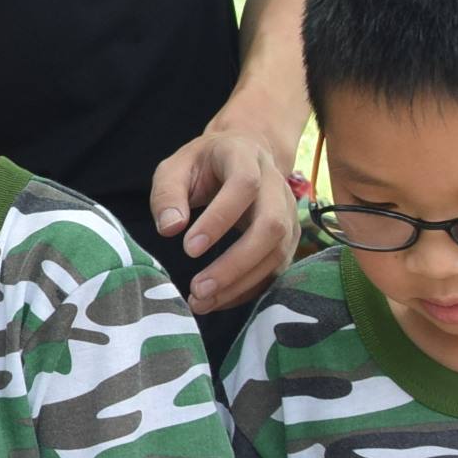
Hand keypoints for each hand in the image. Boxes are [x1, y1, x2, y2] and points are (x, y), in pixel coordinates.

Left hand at [148, 125, 298, 314]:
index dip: (220, 219)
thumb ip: (167, 194)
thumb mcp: (175, 168)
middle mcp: (275, 185)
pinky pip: (276, 269)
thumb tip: (170, 229)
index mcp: (246, 157)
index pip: (244, 185)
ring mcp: (288, 213)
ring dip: (240, 282)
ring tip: (202, 301)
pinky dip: (248, 289)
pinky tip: (219, 300)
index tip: (188, 249)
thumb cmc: (203, 164)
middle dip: (235, 263)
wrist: (243, 156)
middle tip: (198, 288)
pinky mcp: (289, 238)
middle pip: (270, 226)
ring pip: (277, 252)